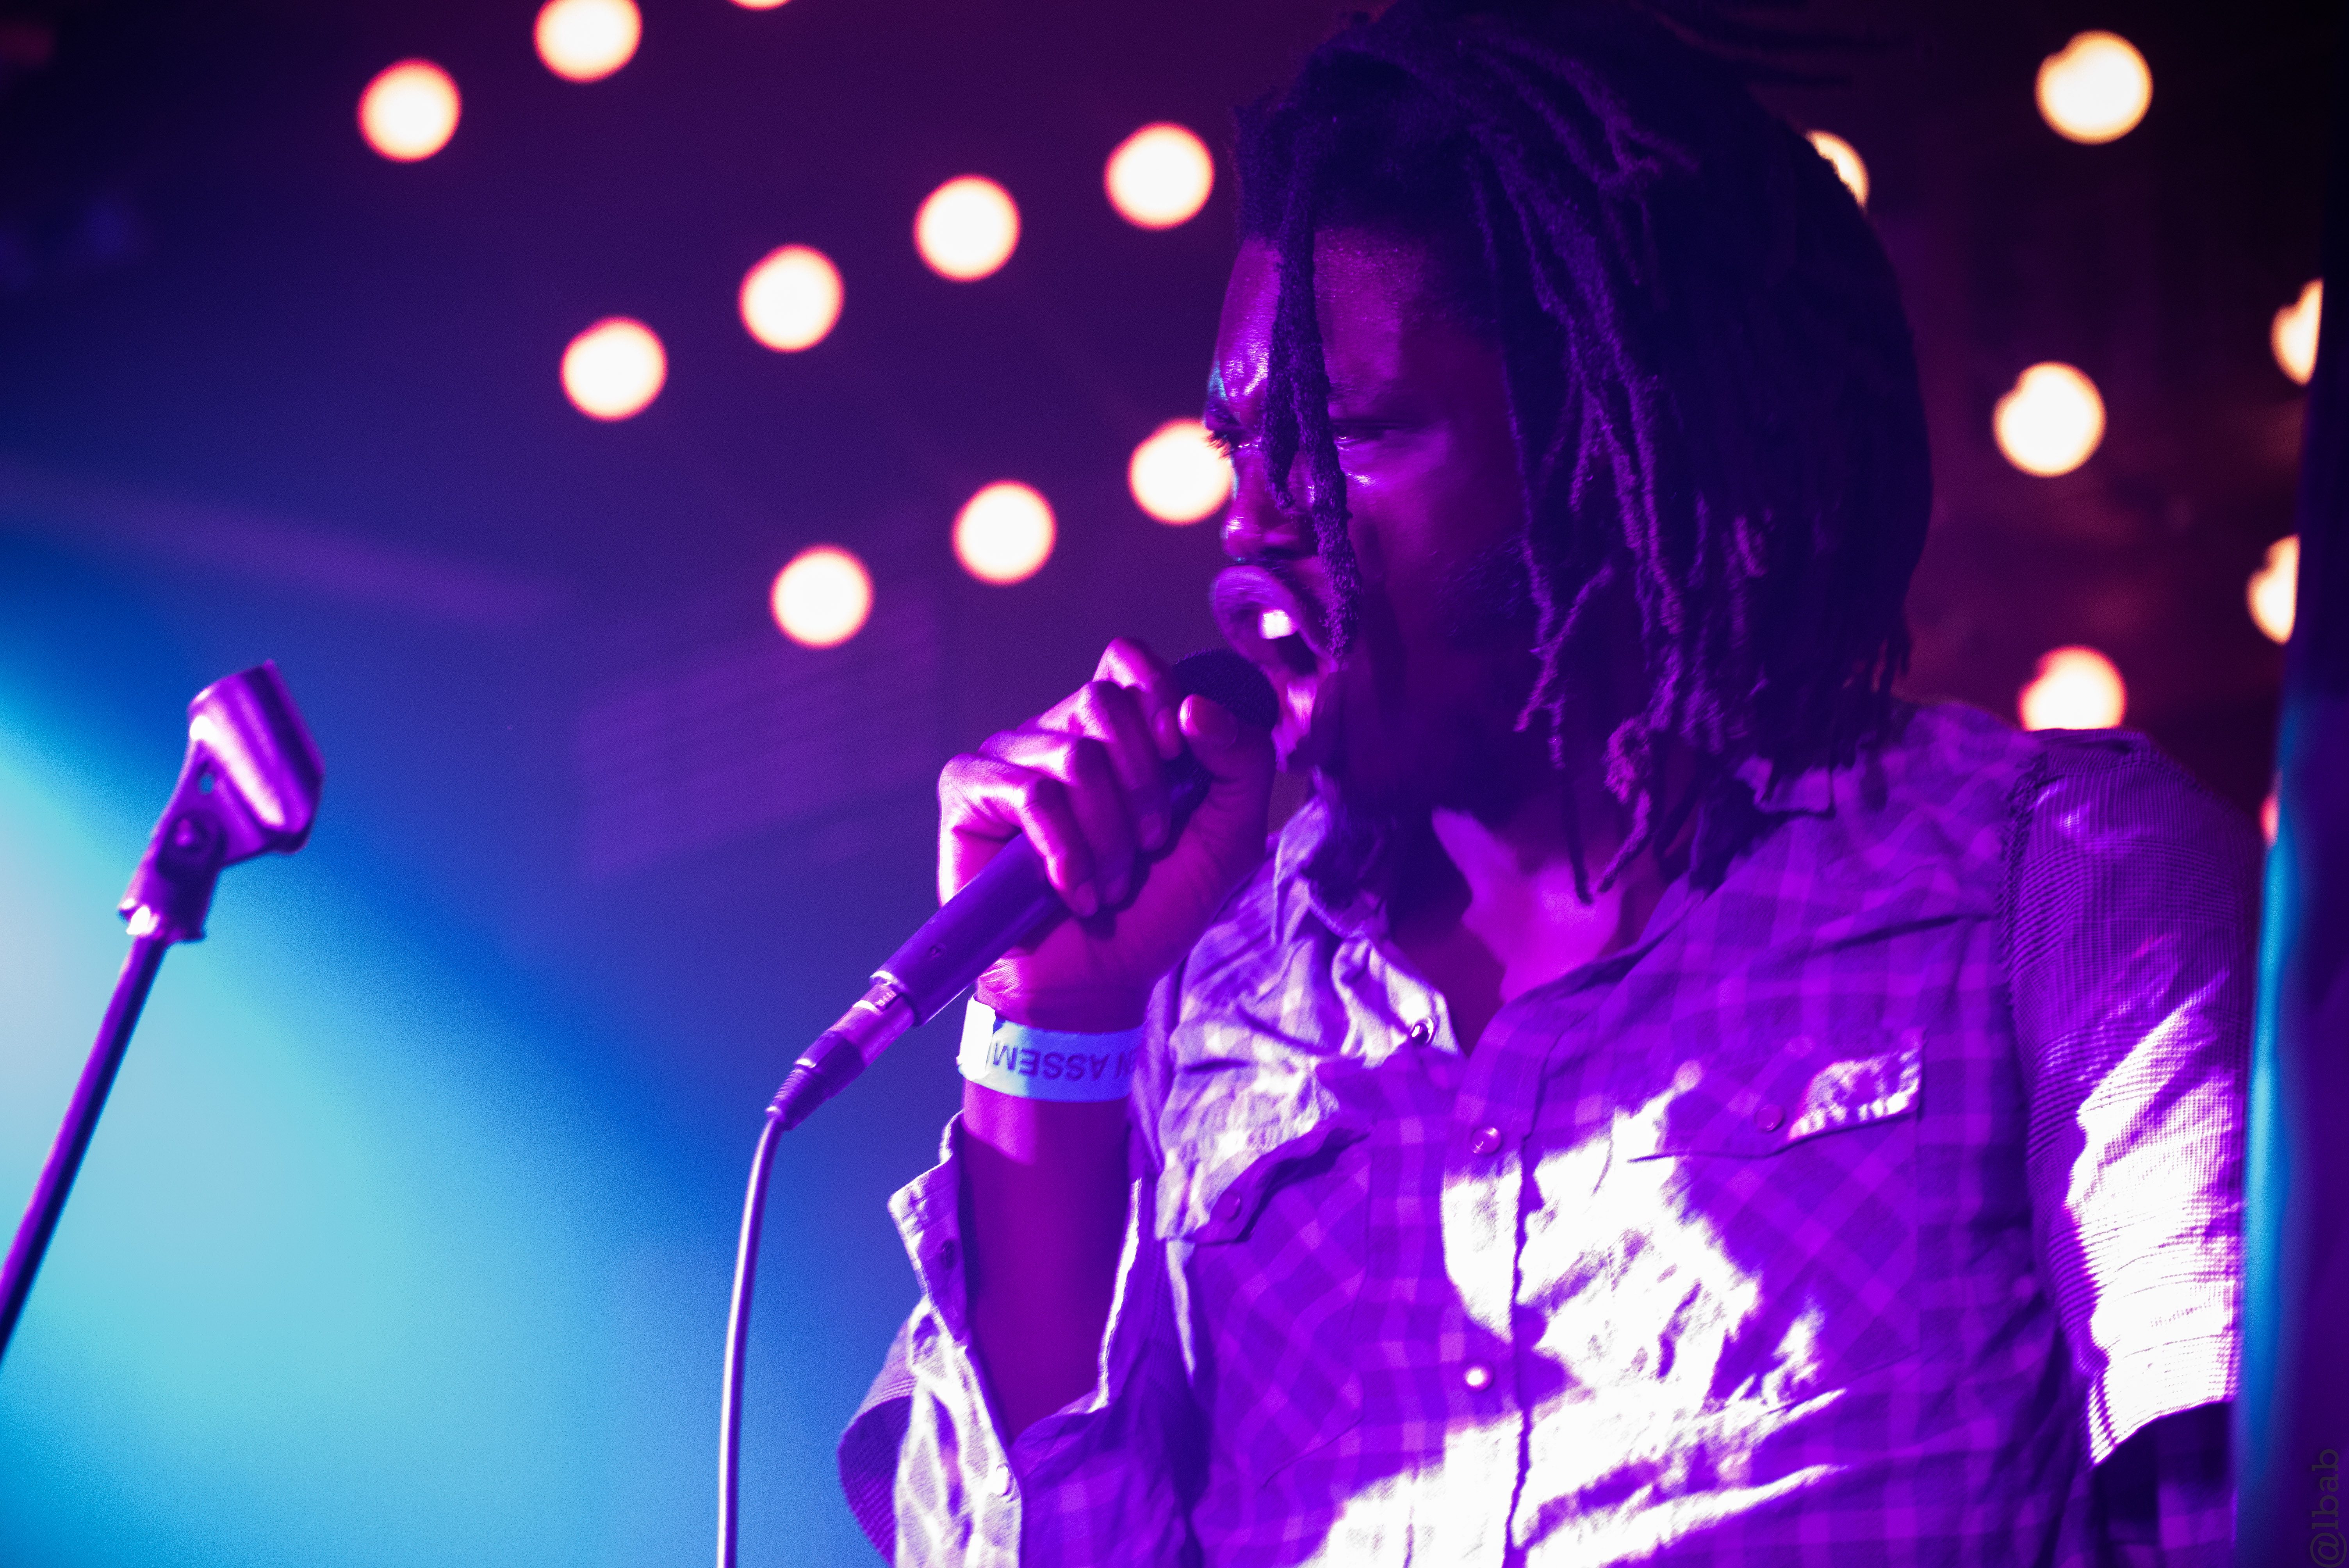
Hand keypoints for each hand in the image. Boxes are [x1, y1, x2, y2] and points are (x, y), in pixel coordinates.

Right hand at [938, 638, 1274, 1031]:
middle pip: (1103, 701)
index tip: (1180, 758)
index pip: (1128, 660)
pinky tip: (1073, 890)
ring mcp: (1009, 759)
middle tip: (1148, 845)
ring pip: (1074, 756)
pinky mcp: (968, 790)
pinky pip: (1029, 795)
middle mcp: (1058, 733)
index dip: (1158, 696)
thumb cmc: (1156, 909)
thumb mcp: (1227, 838)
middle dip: (1143, 785)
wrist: (1096, 980)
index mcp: (1115, 731)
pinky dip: (1065, 852)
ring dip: (1108, 835)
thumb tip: (1197, 707)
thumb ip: (1241, 763)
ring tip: (1111, 882)